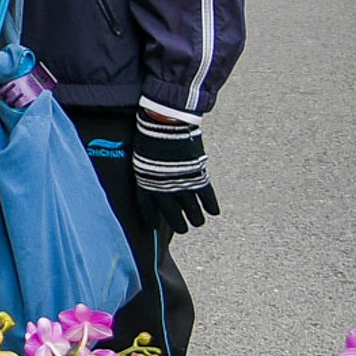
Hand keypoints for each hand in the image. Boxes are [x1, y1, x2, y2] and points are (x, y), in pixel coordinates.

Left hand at [132, 105, 219, 233]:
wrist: (164, 126)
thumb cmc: (149, 137)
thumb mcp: (142, 156)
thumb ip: (147, 171)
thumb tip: (150, 175)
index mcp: (145, 183)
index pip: (147, 208)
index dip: (151, 218)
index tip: (154, 226)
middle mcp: (163, 189)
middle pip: (172, 214)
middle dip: (178, 223)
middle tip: (182, 229)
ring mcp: (182, 184)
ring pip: (191, 210)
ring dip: (196, 218)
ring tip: (198, 223)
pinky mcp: (197, 177)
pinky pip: (206, 197)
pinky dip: (211, 205)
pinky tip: (214, 212)